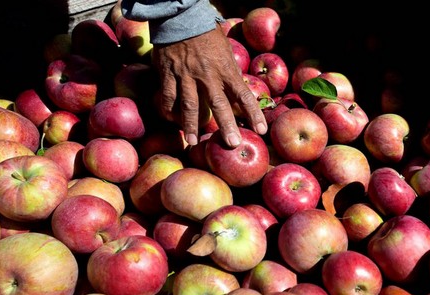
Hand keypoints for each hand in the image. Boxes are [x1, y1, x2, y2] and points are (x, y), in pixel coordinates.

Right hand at [152, 24, 267, 146]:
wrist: (182, 17)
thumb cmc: (207, 35)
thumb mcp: (225, 51)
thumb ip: (231, 72)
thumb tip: (240, 90)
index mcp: (226, 70)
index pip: (244, 95)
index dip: (254, 113)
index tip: (261, 130)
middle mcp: (208, 75)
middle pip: (219, 104)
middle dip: (226, 125)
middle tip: (232, 143)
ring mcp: (187, 76)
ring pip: (189, 104)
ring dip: (191, 125)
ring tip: (193, 141)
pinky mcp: (169, 74)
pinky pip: (168, 96)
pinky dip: (169, 110)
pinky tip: (172, 120)